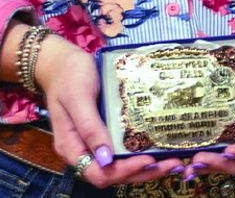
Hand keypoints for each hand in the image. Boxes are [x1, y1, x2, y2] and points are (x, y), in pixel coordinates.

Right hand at [36, 35, 167, 187]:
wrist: (62, 61)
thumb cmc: (69, 76)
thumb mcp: (78, 97)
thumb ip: (89, 127)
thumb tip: (106, 159)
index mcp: (71, 147)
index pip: (99, 173)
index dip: (124, 172)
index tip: (148, 160)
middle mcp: (84, 150)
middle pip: (113, 174)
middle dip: (142, 172)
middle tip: (172, 164)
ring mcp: (95, 142)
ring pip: (120, 165)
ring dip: (145, 167)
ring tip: (172, 161)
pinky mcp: (106, 132)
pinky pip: (123, 149)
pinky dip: (141, 153)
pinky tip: (160, 147)